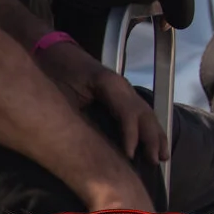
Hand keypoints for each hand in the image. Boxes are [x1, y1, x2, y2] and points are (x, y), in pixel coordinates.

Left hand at [38, 41, 169, 162]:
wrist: (51, 52)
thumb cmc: (53, 71)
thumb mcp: (60, 93)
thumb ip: (76, 115)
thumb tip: (85, 144)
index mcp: (110, 84)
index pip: (128, 113)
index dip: (131, 136)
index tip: (129, 158)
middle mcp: (122, 87)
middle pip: (144, 113)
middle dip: (152, 138)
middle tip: (156, 161)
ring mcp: (123, 90)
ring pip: (146, 113)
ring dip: (156, 135)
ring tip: (162, 156)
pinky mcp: (118, 96)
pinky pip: (138, 113)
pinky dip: (147, 129)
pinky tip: (152, 142)